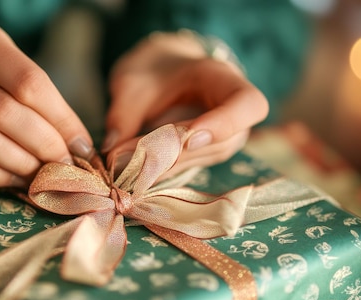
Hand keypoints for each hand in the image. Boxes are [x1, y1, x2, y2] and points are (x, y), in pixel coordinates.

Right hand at [0, 19, 92, 187]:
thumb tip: (77, 140)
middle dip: (45, 146)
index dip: (62, 118)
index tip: (83, 145)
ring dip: (21, 163)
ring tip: (44, 176)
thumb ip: (27, 89)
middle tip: (67, 167)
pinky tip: (13, 180)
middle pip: (6, 112)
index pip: (28, 81)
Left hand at [102, 31, 268, 175]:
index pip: (248, 104)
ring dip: (160, 165)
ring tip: (120, 160)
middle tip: (125, 154)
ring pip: (200, 160)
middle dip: (172, 151)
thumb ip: (123, 112)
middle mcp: (232, 115)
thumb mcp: (132, 81)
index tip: (190, 137)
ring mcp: (221, 139)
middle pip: (219, 142)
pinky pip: (185, 167)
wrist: (160, 70)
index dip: (225, 124)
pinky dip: (157, 170)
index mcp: (224, 80)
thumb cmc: (152, 69)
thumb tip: (111, 148)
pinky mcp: (203, 156)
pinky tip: (130, 169)